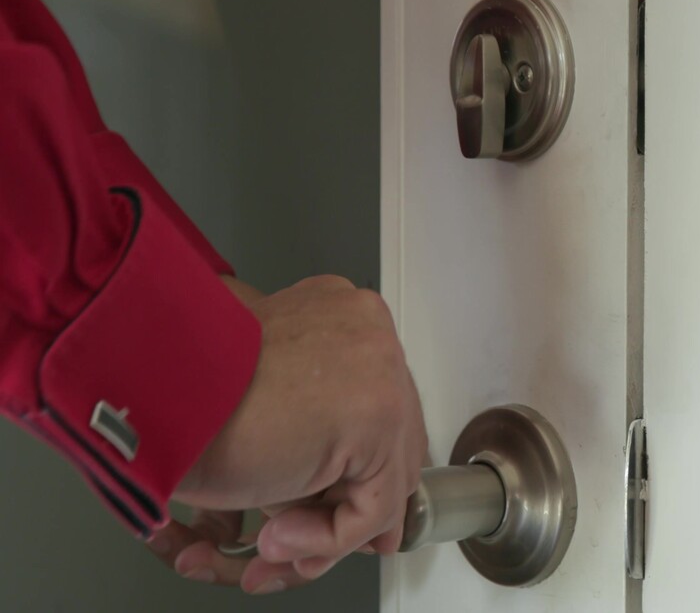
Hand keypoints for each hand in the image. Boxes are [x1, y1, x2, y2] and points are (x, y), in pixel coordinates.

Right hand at [146, 275, 427, 593]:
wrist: (147, 393)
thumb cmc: (180, 394)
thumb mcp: (261, 404)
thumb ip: (309, 433)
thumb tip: (348, 496)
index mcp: (339, 316)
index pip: (378, 405)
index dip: (357, 469)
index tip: (336, 507)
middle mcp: (367, 334)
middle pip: (390, 442)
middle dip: (344, 505)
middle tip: (298, 541)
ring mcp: (380, 370)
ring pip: (383, 480)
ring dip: (325, 530)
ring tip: (273, 545)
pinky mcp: (378, 415)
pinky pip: (374, 508)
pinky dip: (326, 540)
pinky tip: (276, 538)